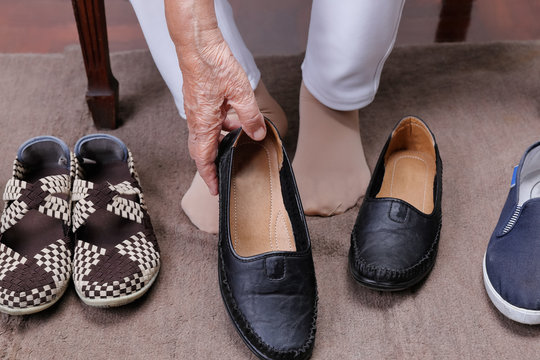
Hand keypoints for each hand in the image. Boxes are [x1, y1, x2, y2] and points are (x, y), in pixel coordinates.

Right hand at [179, 36, 264, 194]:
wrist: (197, 43)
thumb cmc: (214, 65)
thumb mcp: (241, 94)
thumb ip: (251, 117)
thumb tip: (258, 135)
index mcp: (204, 124)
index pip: (203, 159)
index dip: (209, 177)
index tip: (215, 189)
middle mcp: (195, 120)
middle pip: (200, 151)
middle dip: (211, 165)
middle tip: (222, 175)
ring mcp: (194, 110)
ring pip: (204, 136)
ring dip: (217, 143)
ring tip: (235, 143)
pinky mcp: (197, 100)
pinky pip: (206, 122)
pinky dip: (218, 127)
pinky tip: (232, 120)